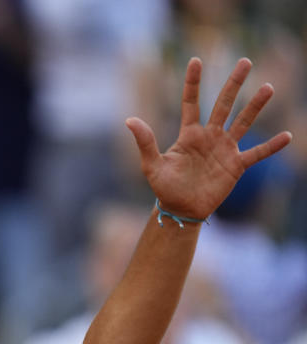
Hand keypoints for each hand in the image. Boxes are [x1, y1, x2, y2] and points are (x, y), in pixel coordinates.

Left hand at [125, 57, 291, 219]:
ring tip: (268, 87)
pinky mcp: (236, 166)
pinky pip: (257, 153)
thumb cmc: (165, 187)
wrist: (181, 209)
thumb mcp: (151, 165)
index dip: (192, 82)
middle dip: (234, 84)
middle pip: (224, 105)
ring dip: (255, 106)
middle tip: (245, 62)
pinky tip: (287, 136)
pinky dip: (271, 146)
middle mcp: (209, 136)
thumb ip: (145, 142)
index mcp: (189, 134)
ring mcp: (225, 149)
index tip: (196, 60)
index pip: (191, 102)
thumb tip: (129, 120)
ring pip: (243, 122)